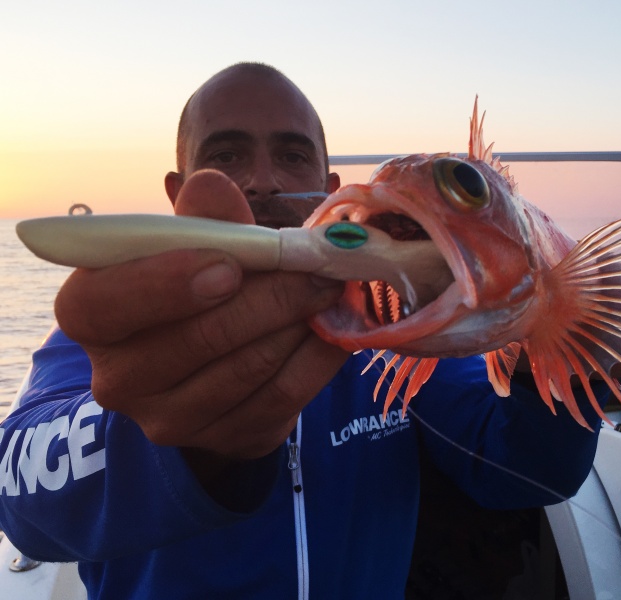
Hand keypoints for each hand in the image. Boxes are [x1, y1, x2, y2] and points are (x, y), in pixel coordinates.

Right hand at [55, 170, 347, 460]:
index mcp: (91, 315)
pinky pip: (282, 397)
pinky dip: (317, 357)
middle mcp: (118, 378)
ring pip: (249, 368)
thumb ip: (202, 220)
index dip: (168, 283)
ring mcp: (170, 419)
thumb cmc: (195, 286)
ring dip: (300, 322)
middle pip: (199, 338)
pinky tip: (335, 326)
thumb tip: (213, 186)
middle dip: (269, 296)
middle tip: (318, 267)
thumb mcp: (192, 246)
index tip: (229, 265)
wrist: (211, 363)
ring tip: (331, 288)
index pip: (107, 303)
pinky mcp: (224, 438)